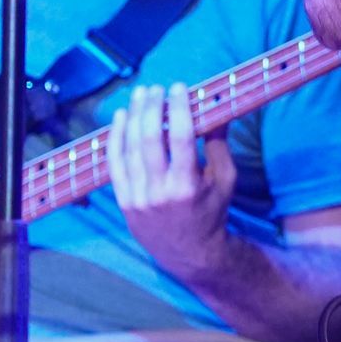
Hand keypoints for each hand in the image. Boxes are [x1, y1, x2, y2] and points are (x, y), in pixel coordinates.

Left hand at [108, 81, 236, 281]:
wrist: (190, 253)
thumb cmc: (212, 212)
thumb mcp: (226, 180)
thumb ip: (219, 144)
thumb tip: (217, 109)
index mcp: (188, 186)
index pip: (179, 138)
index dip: (177, 108)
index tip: (178, 88)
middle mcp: (159, 192)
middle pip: (149, 139)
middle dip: (151, 108)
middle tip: (155, 88)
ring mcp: (138, 197)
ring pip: (129, 148)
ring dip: (133, 117)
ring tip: (139, 95)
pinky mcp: (124, 201)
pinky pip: (115, 164)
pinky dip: (115, 138)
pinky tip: (120, 118)